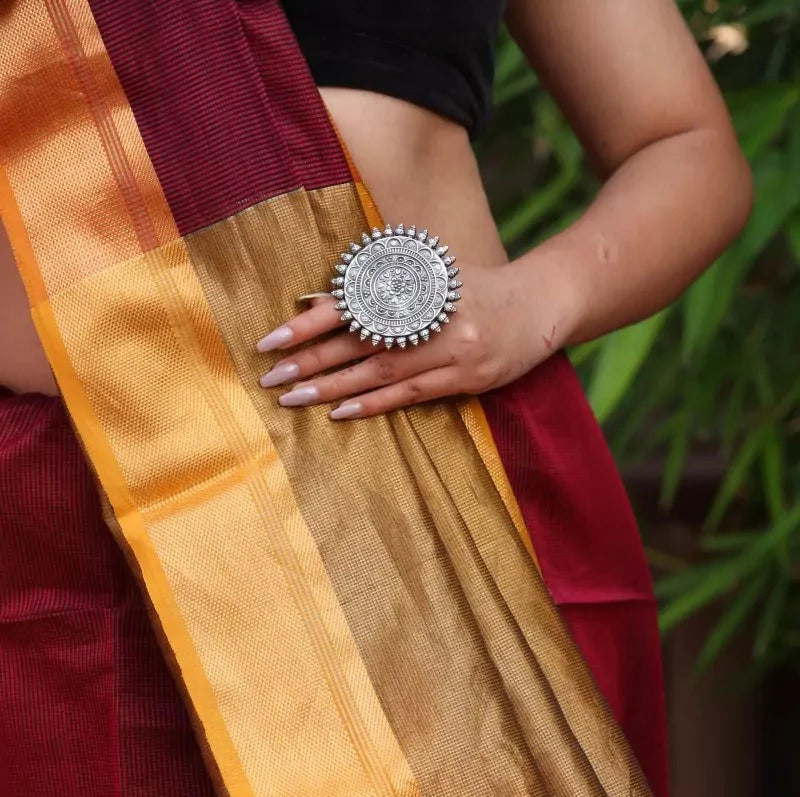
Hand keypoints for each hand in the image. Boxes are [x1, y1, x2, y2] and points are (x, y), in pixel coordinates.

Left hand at [255, 260, 573, 419]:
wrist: (539, 305)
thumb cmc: (474, 289)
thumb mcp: (427, 274)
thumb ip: (375, 285)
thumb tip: (313, 302)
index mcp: (416, 283)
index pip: (353, 303)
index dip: (311, 323)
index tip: (273, 339)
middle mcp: (430, 314)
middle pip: (359, 340)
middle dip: (311, 359)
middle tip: (271, 377)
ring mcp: (450, 348)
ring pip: (380, 371)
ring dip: (333, 387)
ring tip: (294, 398)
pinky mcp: (466, 376)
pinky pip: (410, 394)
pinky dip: (373, 403)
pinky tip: (340, 413)